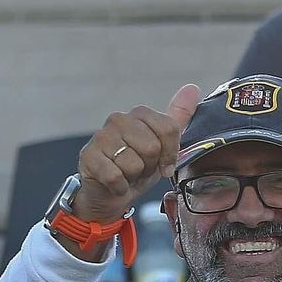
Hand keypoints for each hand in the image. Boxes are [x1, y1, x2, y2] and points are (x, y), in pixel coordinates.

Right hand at [72, 83, 201, 224]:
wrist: (109, 193)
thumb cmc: (137, 168)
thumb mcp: (162, 146)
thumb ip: (178, 119)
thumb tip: (193, 89)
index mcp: (139, 114)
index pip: (169, 128)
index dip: (170, 154)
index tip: (163, 164)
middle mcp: (119, 119)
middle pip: (152, 148)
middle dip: (149, 167)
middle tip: (139, 169)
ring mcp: (101, 136)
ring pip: (133, 164)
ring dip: (133, 178)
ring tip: (126, 174)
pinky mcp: (88, 156)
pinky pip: (115, 177)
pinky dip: (119, 187)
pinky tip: (114, 183)